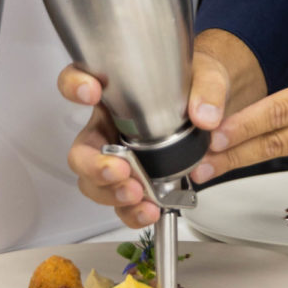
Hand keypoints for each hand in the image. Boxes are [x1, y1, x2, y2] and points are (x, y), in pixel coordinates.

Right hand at [58, 47, 232, 227]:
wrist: (211, 113)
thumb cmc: (198, 87)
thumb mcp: (207, 76)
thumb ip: (208, 89)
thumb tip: (205, 116)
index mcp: (118, 92)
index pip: (81, 80)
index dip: (75, 85)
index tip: (92, 92)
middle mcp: (110, 124)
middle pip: (81, 147)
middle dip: (94, 164)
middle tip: (120, 170)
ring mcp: (118, 154)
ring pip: (94, 180)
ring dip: (110, 192)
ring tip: (136, 195)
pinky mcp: (133, 179)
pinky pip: (120, 200)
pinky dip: (130, 211)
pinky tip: (147, 210)